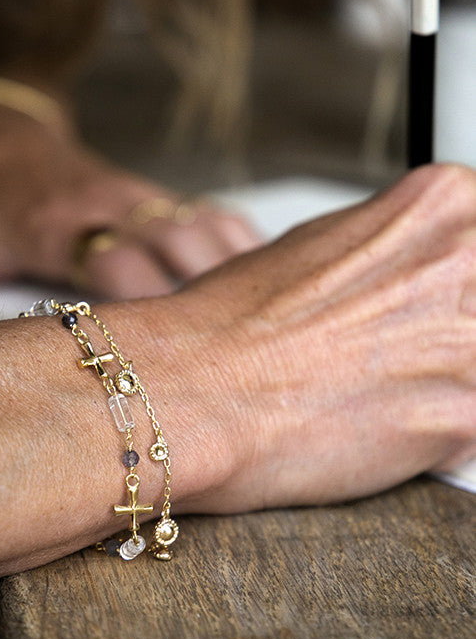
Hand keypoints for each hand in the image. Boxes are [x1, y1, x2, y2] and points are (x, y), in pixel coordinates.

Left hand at [0, 103, 259, 327]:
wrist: (4, 144)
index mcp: (59, 228)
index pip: (117, 263)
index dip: (150, 303)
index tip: (176, 355)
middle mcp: (110, 211)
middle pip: (176, 244)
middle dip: (213, 295)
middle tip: (241, 349)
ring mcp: (139, 199)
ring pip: (202, 227)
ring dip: (238, 269)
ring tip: (269, 319)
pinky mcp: (155, 194)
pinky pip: (211, 212)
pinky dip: (242, 242)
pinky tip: (266, 277)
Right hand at [0, 163, 474, 589]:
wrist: (190, 388)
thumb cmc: (236, 319)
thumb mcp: (330, 244)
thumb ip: (399, 249)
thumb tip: (427, 268)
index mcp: (443, 204)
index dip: (453, 291)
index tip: (429, 308)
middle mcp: (468, 260)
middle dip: (448, 330)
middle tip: (392, 349)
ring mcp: (470, 340)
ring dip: (441, 381)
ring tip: (378, 387)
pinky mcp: (463, 418)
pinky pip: (469, 427)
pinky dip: (432, 433)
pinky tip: (376, 422)